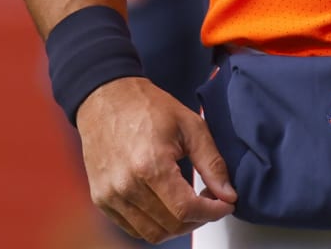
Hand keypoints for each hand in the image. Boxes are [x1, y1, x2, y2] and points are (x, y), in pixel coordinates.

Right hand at [74, 76, 236, 242]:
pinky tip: (167, 205)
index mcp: (150, 166)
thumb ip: (212, 163)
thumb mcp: (191, 126)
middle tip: (210, 201)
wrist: (107, 97)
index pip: (186, 210)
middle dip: (199, 219)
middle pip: (171, 226)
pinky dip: (155, 224)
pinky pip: (133, 228)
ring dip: (178, 226)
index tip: (225, 203)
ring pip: (152, 233)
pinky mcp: (101, 200)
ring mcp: (110, 196)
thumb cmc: (147, 107)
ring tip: (189, 203)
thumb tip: (228, 194)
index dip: (212, 212)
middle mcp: (126, 186)